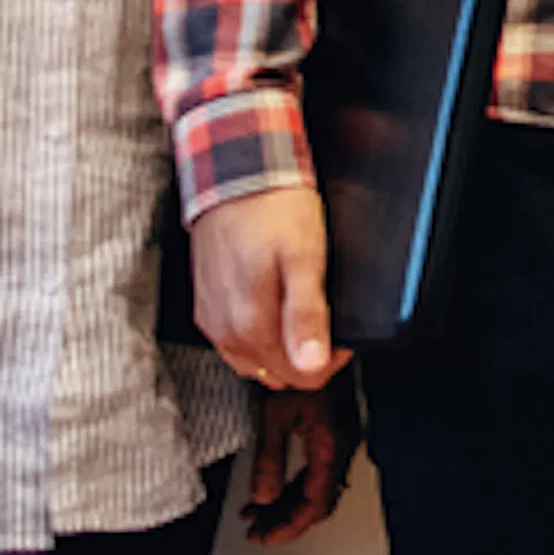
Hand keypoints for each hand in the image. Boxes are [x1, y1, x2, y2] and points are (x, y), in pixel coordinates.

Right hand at [193, 182, 343, 389]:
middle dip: (311, 358)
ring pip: (257, 362)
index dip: (332, 362)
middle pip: (279, 373)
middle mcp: (227, 333)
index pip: (301, 377)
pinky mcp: (206, 308)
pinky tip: (275, 312)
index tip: (347, 336)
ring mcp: (214, 322)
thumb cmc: (274, 212)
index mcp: (252, 327)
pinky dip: (260, 338)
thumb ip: (307, 315)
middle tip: (331, 322)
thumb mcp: (305, 259)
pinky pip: (236, 343)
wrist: (235, 177)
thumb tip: (314, 364)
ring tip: (308, 316)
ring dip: (285, 351)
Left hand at [242, 377, 360, 541]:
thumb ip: (270, 461)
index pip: (315, 503)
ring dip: (289, 505)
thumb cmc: (301, 370)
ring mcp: (341, 439)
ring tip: (259, 516)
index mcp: (331, 445)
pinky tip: (275, 490)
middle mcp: (342, 445)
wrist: (325, 341)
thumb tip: (263, 498)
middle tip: (257, 533)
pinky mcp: (336, 432)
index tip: (264, 537)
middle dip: (286, 521)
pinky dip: (295, 487)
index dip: (289, 526)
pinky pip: (318, 471)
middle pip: (319, 500)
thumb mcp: (275, 415)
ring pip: (319, 488)